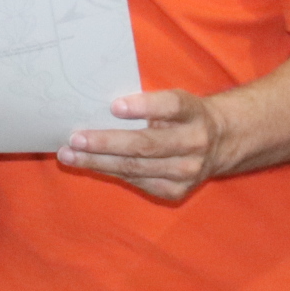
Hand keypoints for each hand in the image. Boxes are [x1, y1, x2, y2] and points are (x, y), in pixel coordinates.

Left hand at [59, 89, 232, 201]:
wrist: (220, 143)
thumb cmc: (182, 116)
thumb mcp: (174, 100)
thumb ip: (146, 102)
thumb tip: (96, 104)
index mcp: (193, 112)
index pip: (170, 107)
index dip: (143, 106)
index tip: (114, 106)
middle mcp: (194, 142)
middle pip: (146, 144)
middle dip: (106, 142)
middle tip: (76, 138)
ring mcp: (188, 170)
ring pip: (136, 168)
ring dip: (98, 162)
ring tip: (69, 155)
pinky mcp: (177, 190)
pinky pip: (137, 181)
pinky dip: (110, 172)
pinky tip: (89, 165)